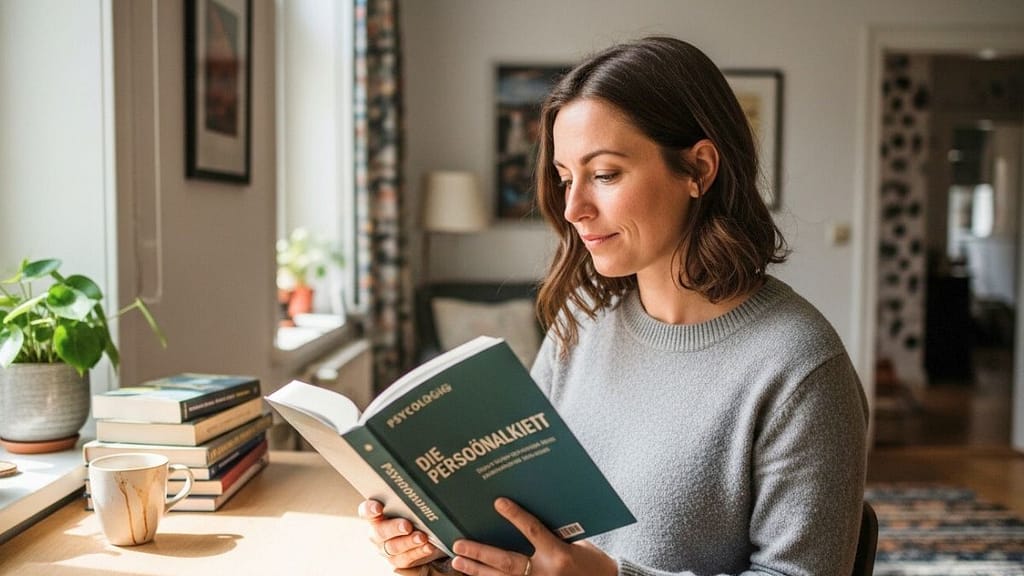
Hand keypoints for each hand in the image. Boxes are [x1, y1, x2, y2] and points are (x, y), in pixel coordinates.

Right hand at [358, 499, 446, 568]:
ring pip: (393, 547)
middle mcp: (377, 533)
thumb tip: (420, 486)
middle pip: (380, 532)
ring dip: (409, 542)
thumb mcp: (410, 506)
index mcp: (376, 516)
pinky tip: (428, 547)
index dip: (370, 509)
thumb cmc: (414, 515)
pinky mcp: (398, 561)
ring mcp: (386, 549)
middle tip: (407, 525)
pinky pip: (406, 558)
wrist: (425, 536)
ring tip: (422, 537)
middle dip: (394, 528)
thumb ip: (408, 499)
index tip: (378, 508)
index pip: (366, 511)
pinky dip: (418, 552)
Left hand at [450, 498, 616, 575]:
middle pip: (507, 562)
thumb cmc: (592, 562)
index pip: (534, 531)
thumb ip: (552, 534)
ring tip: (458, 561)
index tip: (499, 502)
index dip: (516, 516)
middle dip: (481, 553)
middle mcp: (546, 574)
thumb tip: (524, 518)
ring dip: (477, 570)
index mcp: (559, 554)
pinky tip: (474, 575)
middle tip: (459, 544)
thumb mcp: (576, 544)